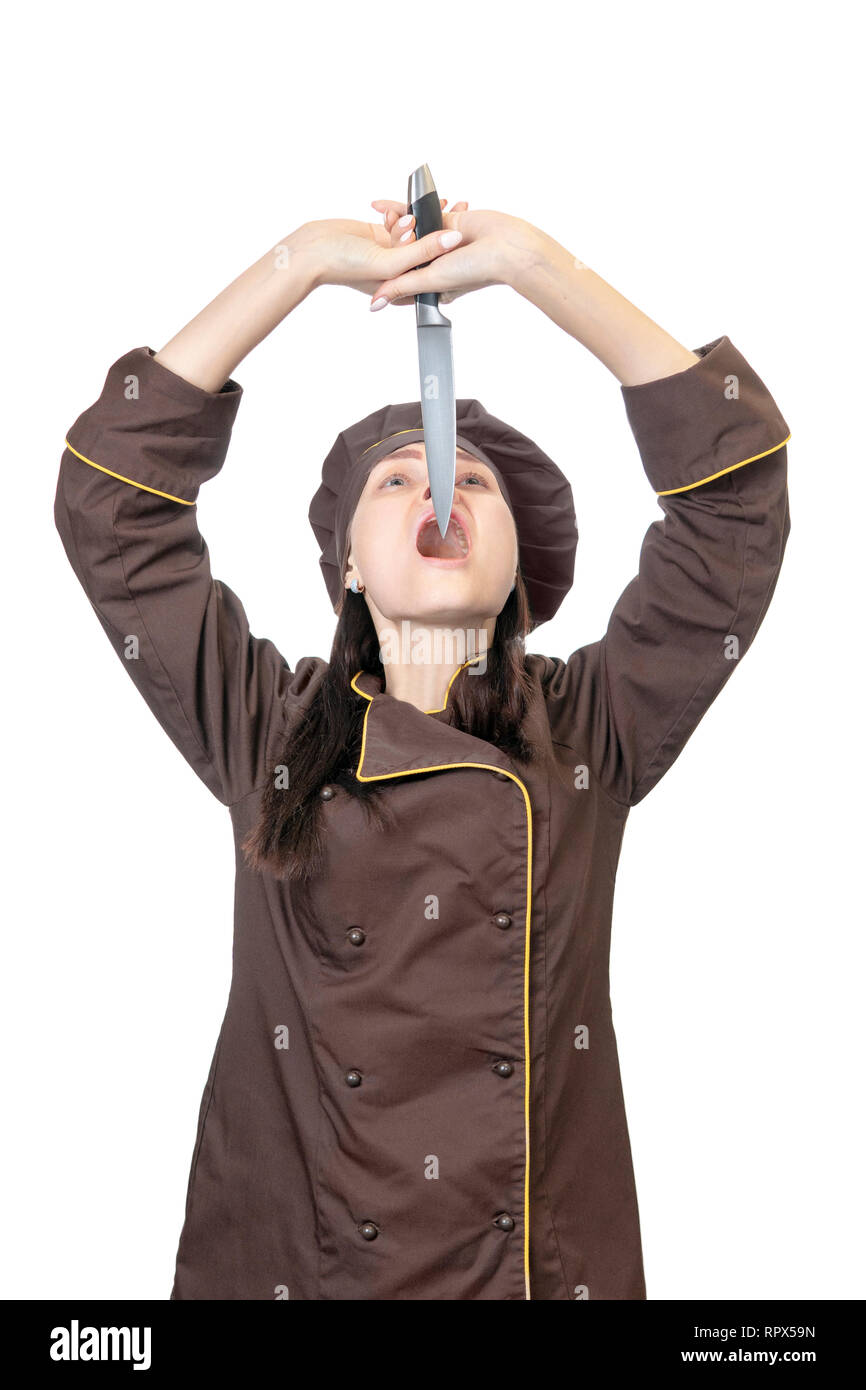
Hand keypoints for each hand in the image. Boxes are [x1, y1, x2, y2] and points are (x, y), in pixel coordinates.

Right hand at [290, 204, 465, 298]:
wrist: (311, 251)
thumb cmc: (343, 265)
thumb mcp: (390, 260)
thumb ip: (422, 250)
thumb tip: (453, 239)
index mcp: (405, 287)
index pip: (438, 268)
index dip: (453, 248)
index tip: (468, 228)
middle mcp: (399, 271)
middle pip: (429, 246)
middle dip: (441, 226)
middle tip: (461, 206)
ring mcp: (389, 252)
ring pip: (415, 231)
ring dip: (416, 217)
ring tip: (414, 210)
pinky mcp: (378, 236)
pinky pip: (398, 221)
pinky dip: (399, 212)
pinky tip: (397, 207)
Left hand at [367, 198, 537, 308]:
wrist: (507, 247)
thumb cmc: (476, 269)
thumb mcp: (430, 280)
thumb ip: (402, 288)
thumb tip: (375, 304)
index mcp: (431, 284)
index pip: (399, 276)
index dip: (381, 268)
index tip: (363, 261)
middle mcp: (436, 264)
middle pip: (403, 252)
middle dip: (388, 242)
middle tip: (370, 237)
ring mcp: (441, 243)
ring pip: (413, 231)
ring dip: (398, 222)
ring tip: (380, 215)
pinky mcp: (449, 223)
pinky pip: (425, 214)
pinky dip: (410, 208)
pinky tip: (390, 202)